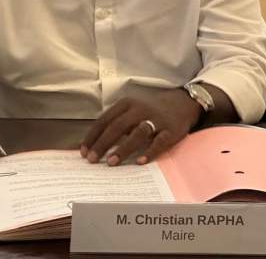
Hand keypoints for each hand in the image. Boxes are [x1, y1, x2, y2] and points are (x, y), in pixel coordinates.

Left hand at [81, 89, 200, 165]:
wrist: (182, 103)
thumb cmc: (149, 111)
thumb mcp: (131, 109)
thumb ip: (114, 123)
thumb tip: (89, 146)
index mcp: (128, 104)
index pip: (105, 120)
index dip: (93, 136)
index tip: (84, 152)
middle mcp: (141, 109)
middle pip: (119, 126)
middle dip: (103, 143)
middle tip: (92, 160)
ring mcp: (157, 119)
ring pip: (138, 133)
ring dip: (123, 148)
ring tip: (111, 162)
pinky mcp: (171, 130)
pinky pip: (160, 141)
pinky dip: (150, 151)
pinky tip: (140, 161)